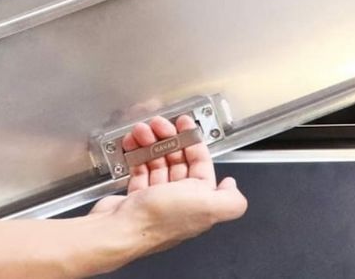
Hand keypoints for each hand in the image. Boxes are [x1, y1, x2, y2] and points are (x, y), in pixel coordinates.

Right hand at [89, 115, 246, 258]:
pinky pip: (139, 169)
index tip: (183, 123)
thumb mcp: (206, 205)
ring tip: (141, 131)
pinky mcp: (136, 197)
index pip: (201, 164)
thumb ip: (231, 200)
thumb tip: (234, 187)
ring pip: (157, 162)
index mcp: (198, 202)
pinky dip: (135, 153)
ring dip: (150, 142)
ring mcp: (156, 199)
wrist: (120, 231)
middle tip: (158, 124)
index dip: (193, 142)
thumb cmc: (159, 218)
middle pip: (178, 160)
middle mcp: (179, 201)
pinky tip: (131, 144)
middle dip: (169, 138)